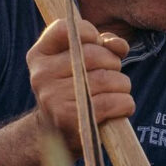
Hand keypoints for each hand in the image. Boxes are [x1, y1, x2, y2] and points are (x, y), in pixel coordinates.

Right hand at [27, 19, 133, 155]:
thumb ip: (102, 46)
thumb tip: (119, 46)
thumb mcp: (80, 64)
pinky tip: (122, 106)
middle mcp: (41, 74)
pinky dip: (125, 103)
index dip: (90, 33)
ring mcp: (52, 97)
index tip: (98, 46)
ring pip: (106, 79)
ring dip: (122, 85)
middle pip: (92, 54)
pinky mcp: (69, 119)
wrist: (56, 136)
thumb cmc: (75, 92)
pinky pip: (111, 102)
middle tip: (113, 76)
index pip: (65, 29)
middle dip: (113, 63)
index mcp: (39, 55)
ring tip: (117, 93)